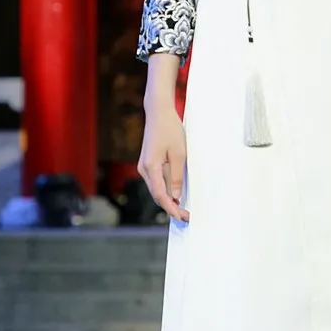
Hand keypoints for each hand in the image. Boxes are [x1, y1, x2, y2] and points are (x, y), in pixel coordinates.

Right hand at [138, 99, 188, 222]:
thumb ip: (177, 176)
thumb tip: (175, 196)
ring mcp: (144, 166)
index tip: (181, 217)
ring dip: (167, 200)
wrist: (158, 113)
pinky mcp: (147, 163)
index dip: (171, 209)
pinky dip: (164, 190)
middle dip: (170, 207)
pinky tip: (175, 194)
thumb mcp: (179, 153)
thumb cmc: (170, 130)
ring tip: (182, 208)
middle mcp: (144, 169)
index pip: (160, 195)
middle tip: (186, 216)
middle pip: (156, 195)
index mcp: (151, 167)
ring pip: (156, 189)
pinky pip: (156, 181)